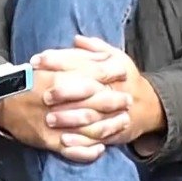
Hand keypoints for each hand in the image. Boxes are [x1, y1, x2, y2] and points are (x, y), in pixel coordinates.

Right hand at [0, 67, 129, 162]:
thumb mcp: (46, 65)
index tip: (124, 75)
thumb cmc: (24, 83)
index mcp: (57, 81)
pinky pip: (74, 150)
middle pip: (97, 105)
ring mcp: (54, 125)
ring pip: (90, 129)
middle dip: (116, 102)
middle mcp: (58, 104)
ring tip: (121, 122)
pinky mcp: (49, 141)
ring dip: (109, 127)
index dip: (112, 76)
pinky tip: (100, 148)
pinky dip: (89, 151)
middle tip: (127, 101)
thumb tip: (100, 57)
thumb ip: (72, 60)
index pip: (94, 79)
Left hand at [34, 36, 164, 154]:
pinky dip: (81, 141)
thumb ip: (95, 48)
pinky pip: (98, 137)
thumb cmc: (123, 78)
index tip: (35, 61)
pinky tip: (63, 140)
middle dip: (63, 91)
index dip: (57, 60)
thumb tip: (77, 39)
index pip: (81, 62)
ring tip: (47, 119)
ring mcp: (115, 112)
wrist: (147, 106)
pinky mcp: (115, 131)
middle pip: (87, 90)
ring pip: (92, 116)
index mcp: (113, 68)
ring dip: (69, 118)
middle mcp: (114, 90)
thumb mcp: (115, 58)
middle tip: (41, 93)